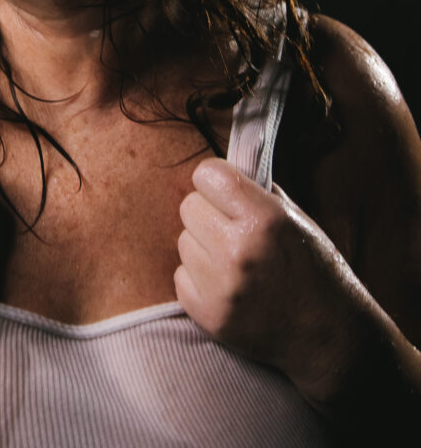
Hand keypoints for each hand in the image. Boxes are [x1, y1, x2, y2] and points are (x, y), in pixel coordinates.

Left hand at [175, 158, 366, 394]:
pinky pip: (181, 276)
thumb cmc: (313, 270)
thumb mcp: (297, 220)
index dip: (214, 181)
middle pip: (188, 206)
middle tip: (231, 230)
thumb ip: (256, 193)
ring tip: (235, 263)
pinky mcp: (207, 313)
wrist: (327, 336)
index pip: (207, 175)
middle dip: (207, 213)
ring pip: (183, 241)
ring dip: (203, 248)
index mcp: (265, 220)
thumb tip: (218, 171)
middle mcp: (239, 251)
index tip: (224, 191)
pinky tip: (228, 286)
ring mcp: (220, 285)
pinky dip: (198, 279)